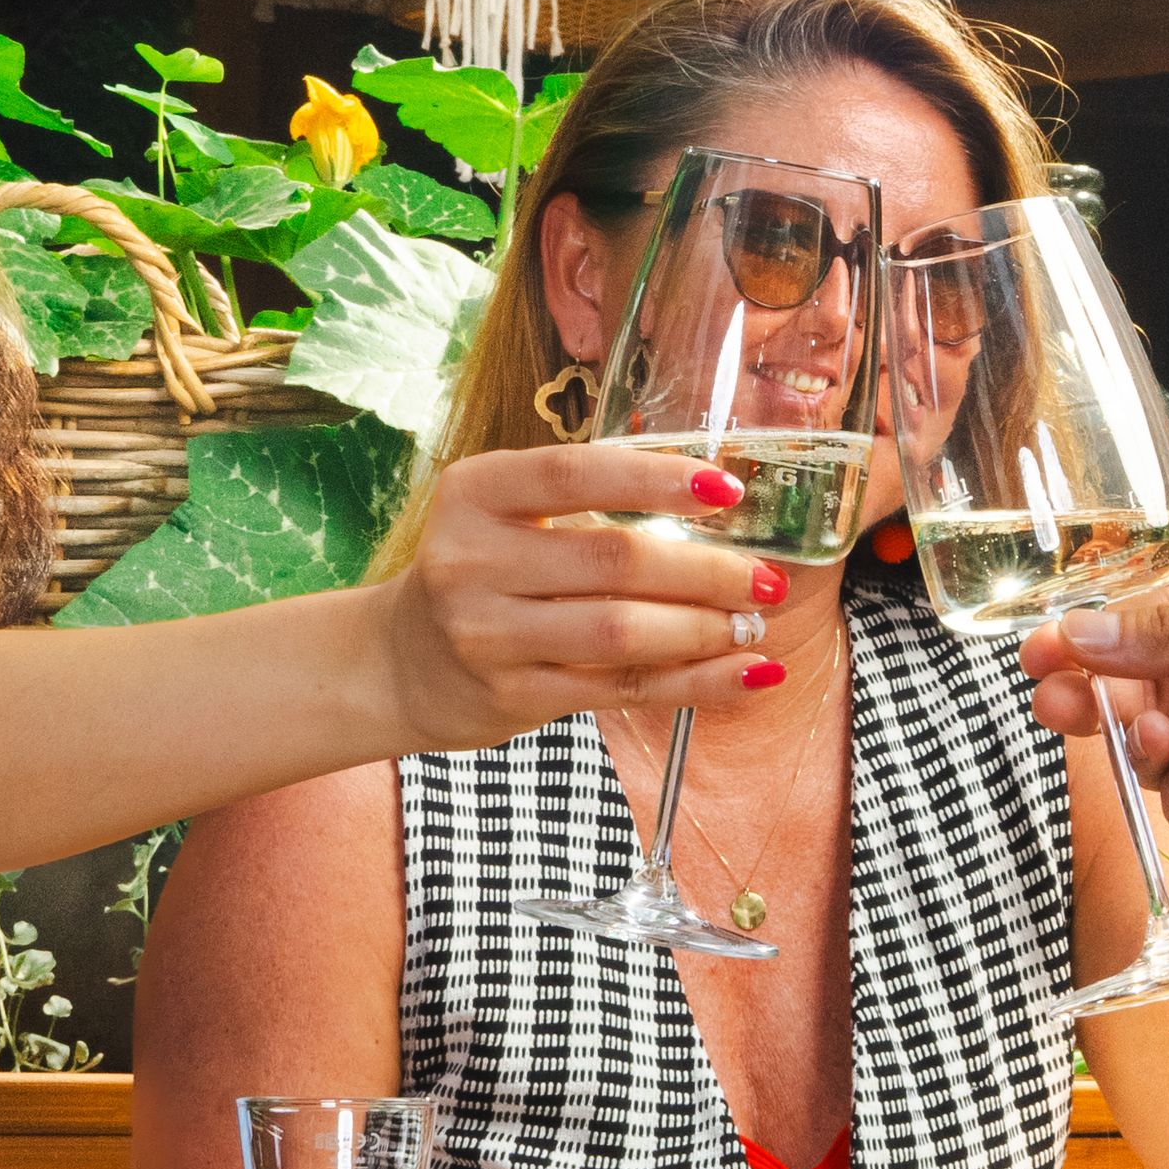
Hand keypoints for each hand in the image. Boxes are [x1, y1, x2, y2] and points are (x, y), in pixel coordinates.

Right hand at [382, 443, 792, 753]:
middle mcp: (471, 560)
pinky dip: (696, 683)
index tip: (726, 492)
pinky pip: (623, 687)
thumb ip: (585, 503)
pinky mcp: (511, 695)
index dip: (657, 480)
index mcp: (476, 493)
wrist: (403, 663)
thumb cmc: (482, 576)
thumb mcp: (505, 518)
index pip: (576, 473)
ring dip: (705, 629)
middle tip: (765, 579)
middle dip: (705, 571)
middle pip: (613, 559)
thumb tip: (713, 503)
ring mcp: (487, 633)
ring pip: (622, 630)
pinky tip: (746, 674)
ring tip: (753, 624)